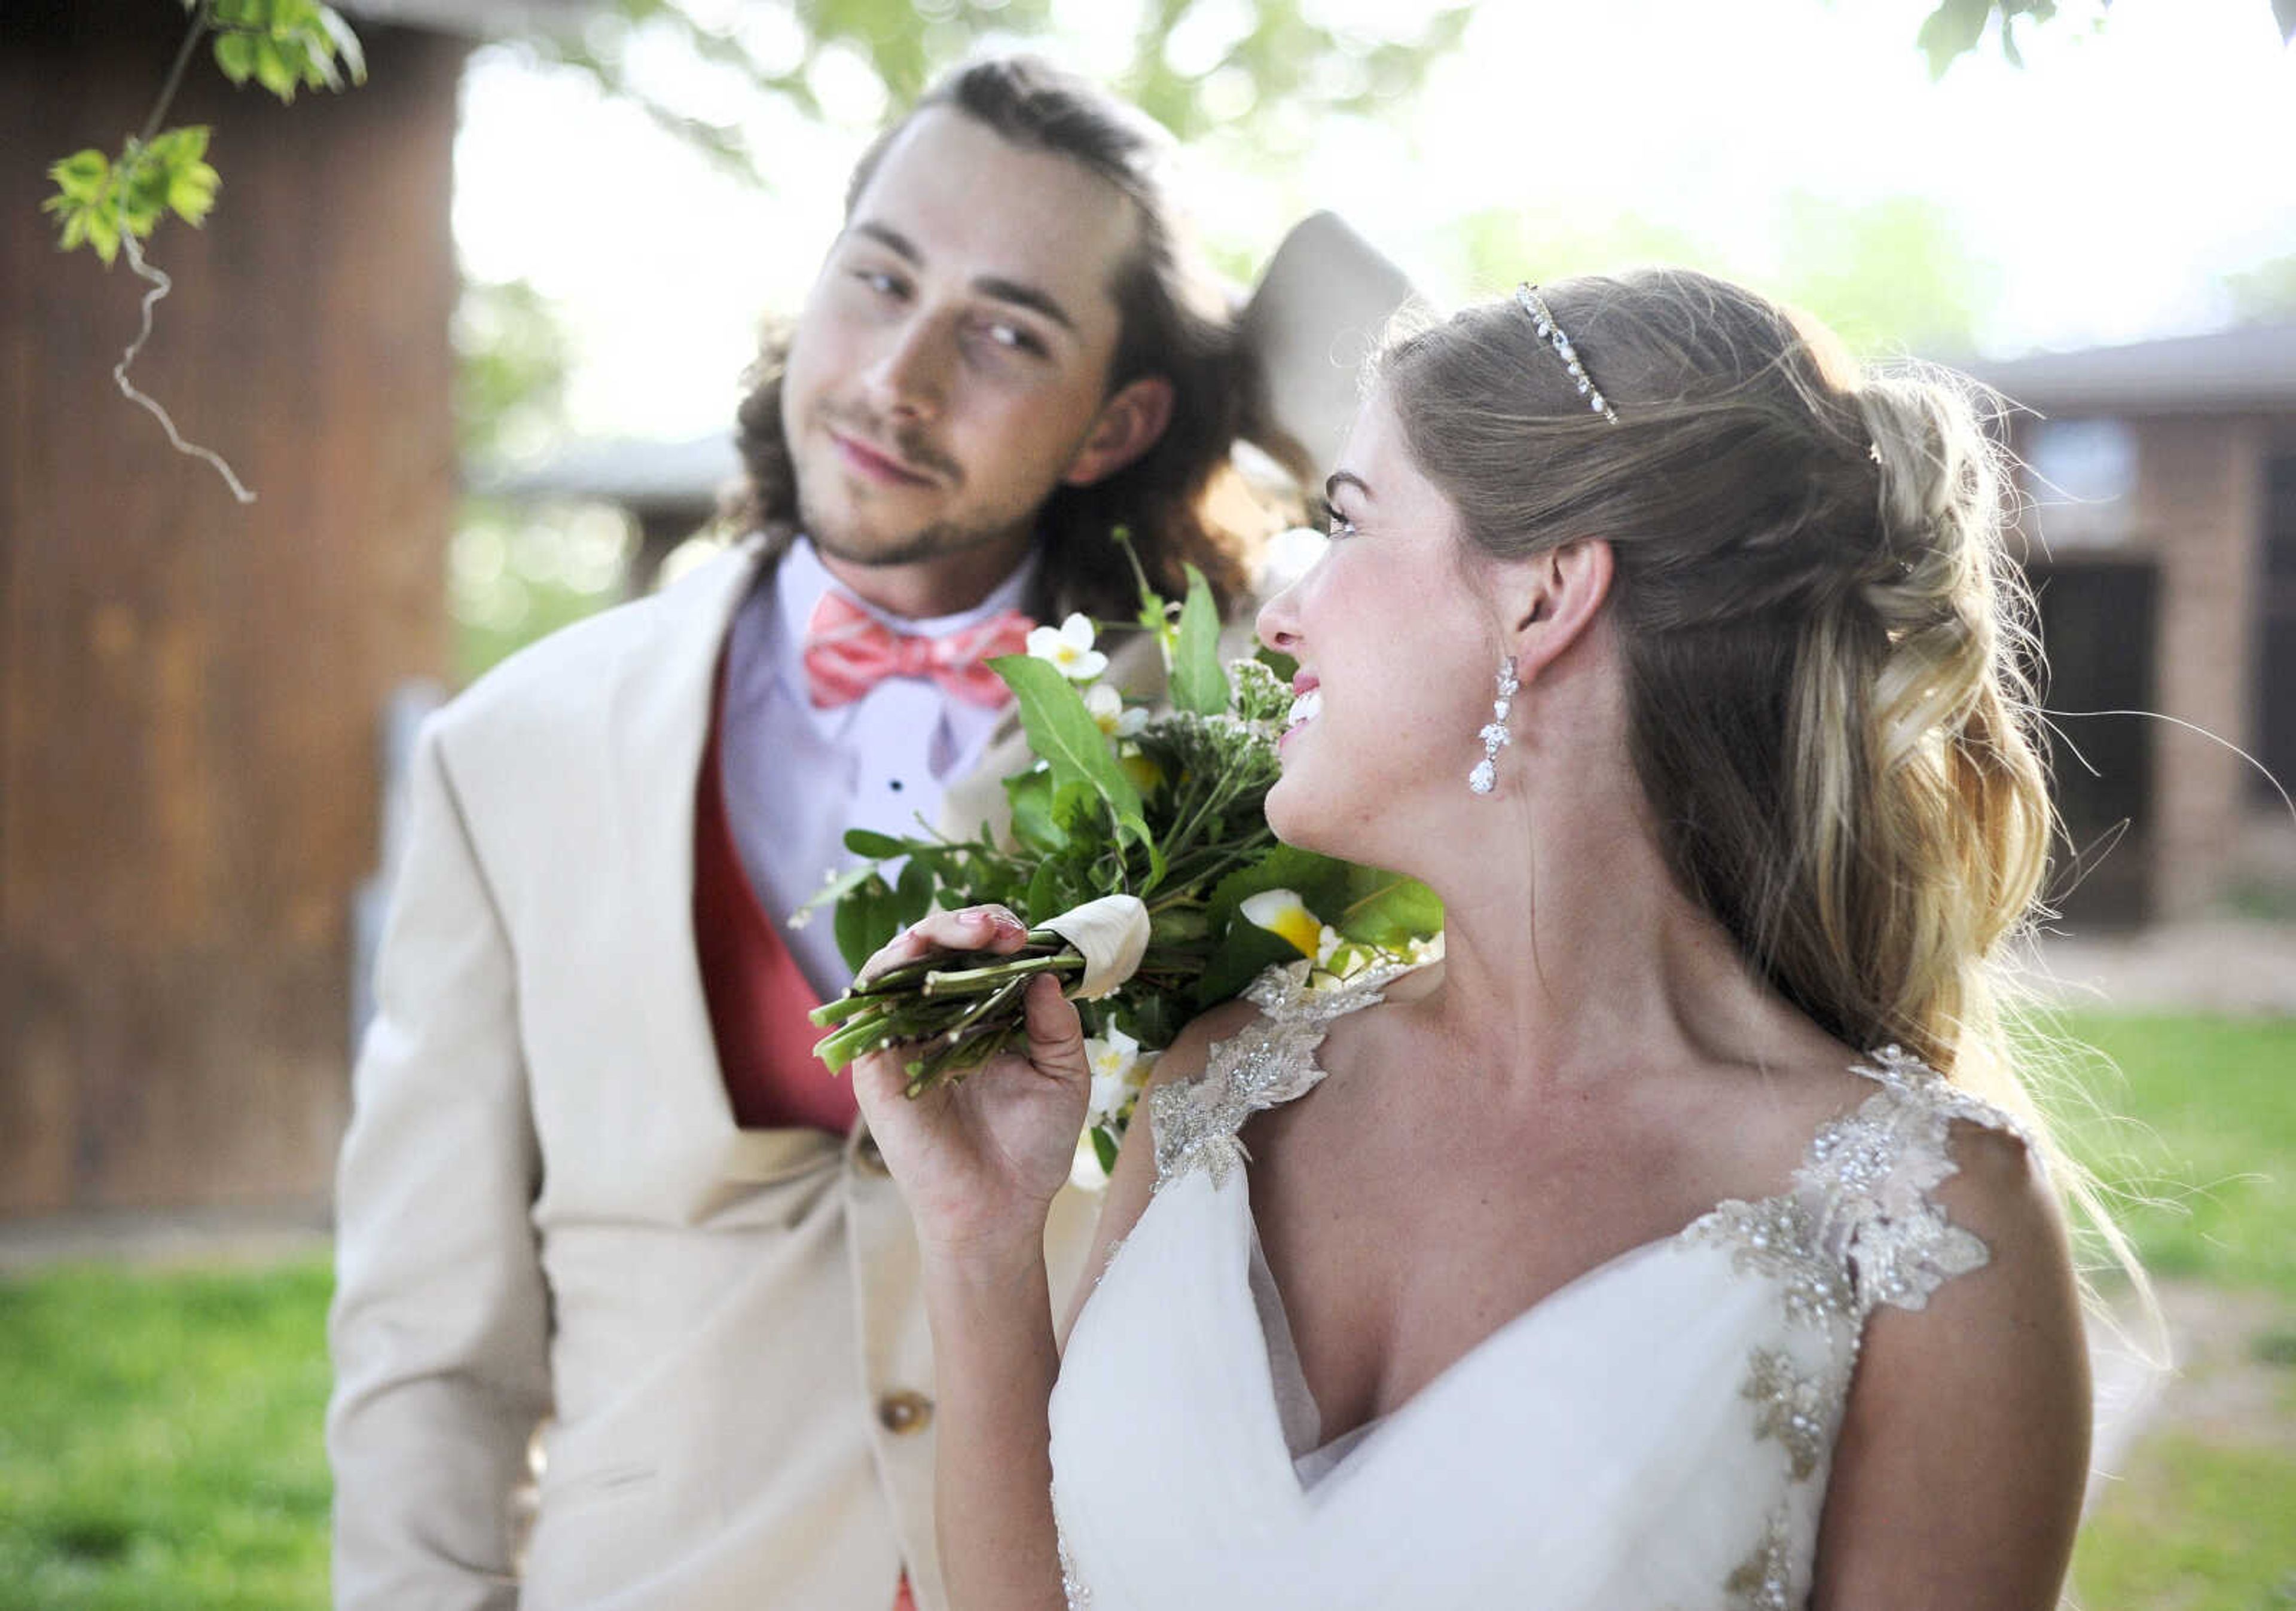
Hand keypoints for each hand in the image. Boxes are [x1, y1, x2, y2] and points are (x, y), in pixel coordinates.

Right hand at [849, 907, 1090, 1268]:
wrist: (998, 1208)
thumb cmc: (1033, 1148)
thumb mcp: (1063, 1076)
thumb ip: (1056, 1025)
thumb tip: (1045, 974)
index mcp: (980, 1019)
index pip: (978, 958)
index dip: (999, 937)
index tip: (1029, 937)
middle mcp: (937, 1022)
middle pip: (935, 950)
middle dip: (966, 926)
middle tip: (1001, 929)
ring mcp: (902, 1039)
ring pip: (897, 964)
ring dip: (932, 934)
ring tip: (975, 931)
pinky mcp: (874, 1063)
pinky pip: (869, 1002)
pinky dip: (892, 967)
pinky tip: (923, 953)